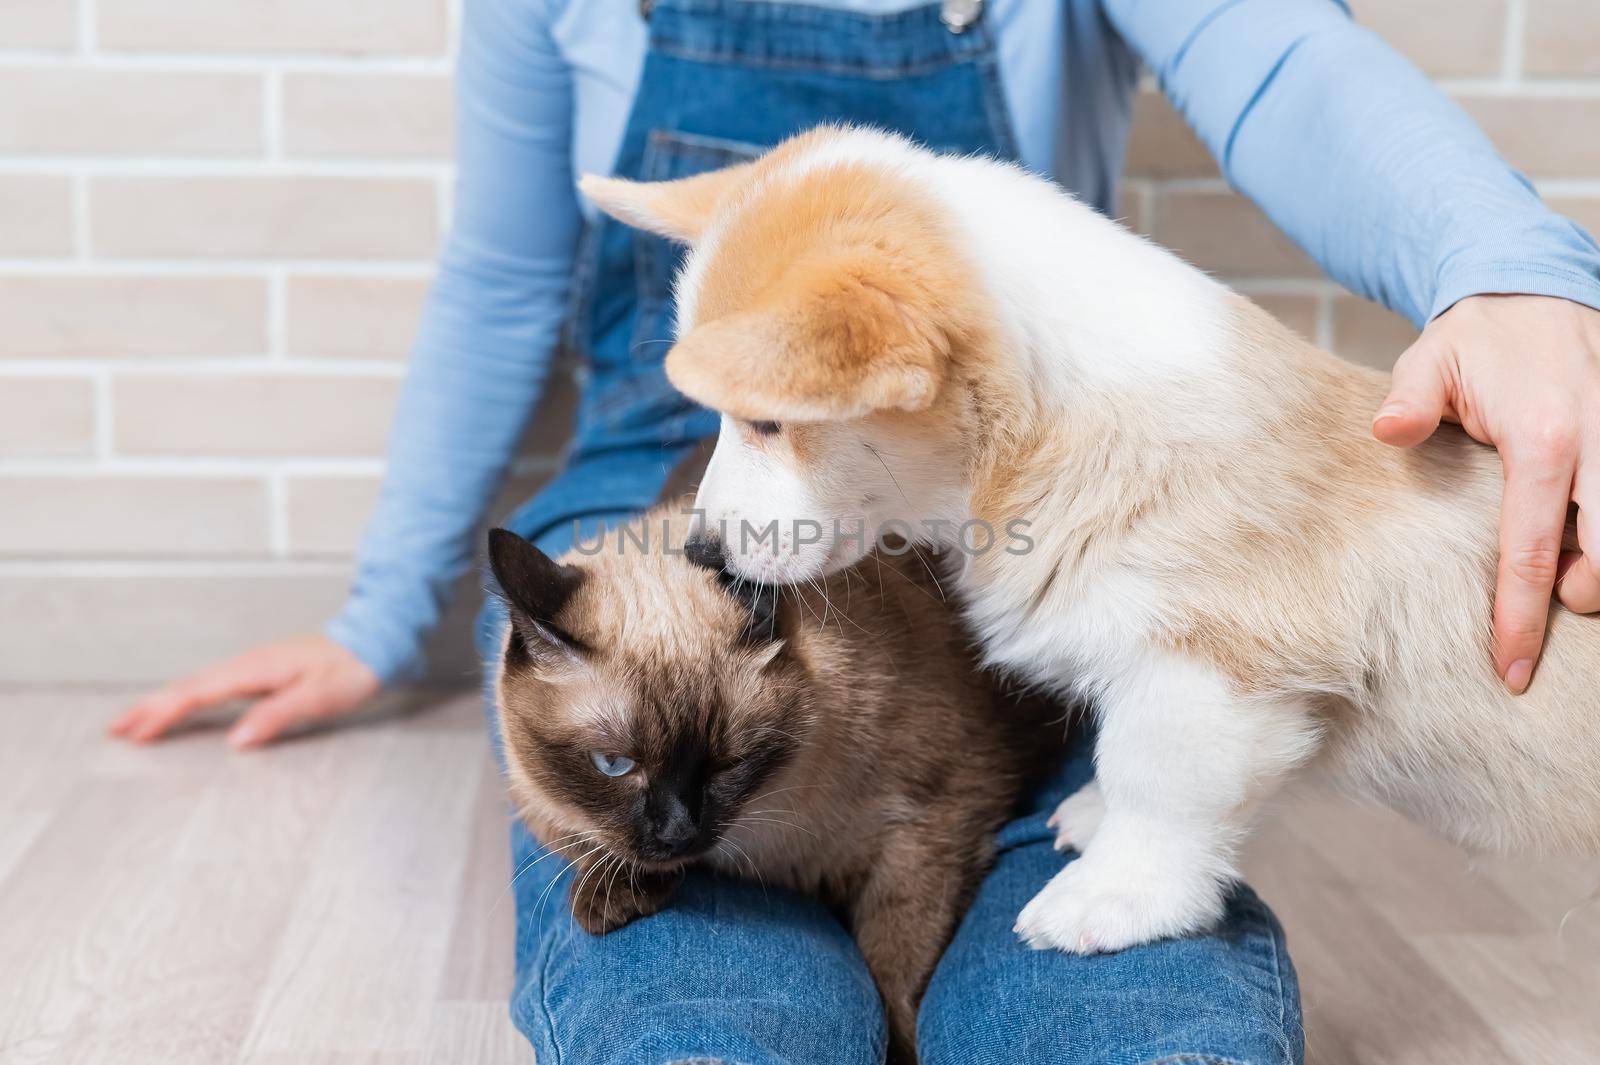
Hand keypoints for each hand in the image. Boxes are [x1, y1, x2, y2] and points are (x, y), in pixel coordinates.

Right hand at [109, 635, 380, 749]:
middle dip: (151, 708)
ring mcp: (253, 666)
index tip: (137, 732)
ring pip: (198, 685)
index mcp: (255, 670)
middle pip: (189, 687)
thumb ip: (277, 717)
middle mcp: (248, 665)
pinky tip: (183, 707)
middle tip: (117, 729)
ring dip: (165, 703)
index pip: (198, 694)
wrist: (373, 642)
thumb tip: (237, 740)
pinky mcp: (262, 672)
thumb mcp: (318, 698)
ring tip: (136, 722)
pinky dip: (189, 697)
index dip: (165, 713)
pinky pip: (214, 686)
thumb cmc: (350, 670)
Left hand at [1372, 293, 1599, 692]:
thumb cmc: (1477, 337)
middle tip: (1550, 600)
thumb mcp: (1429, 359)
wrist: (1536, 284)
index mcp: (1542, 436)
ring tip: (1567, 568)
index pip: (1531, 550)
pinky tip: (1584, 536)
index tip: (1512, 672)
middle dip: (1582, 596)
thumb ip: (1410, 402)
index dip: (1522, 619)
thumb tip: (1388, 433)